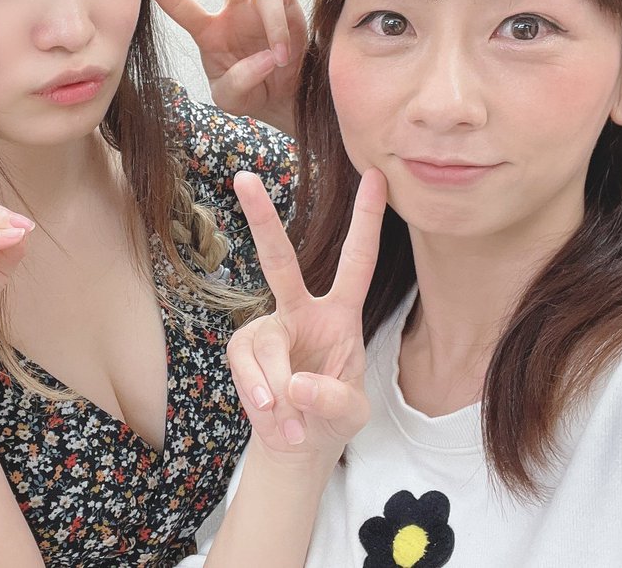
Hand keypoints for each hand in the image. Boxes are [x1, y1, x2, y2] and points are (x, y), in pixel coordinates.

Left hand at [135, 0, 306, 133]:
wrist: (286, 106)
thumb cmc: (251, 96)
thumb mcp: (230, 99)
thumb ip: (239, 81)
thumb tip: (266, 56)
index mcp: (209, 30)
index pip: (179, 3)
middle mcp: (237, 10)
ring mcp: (267, 10)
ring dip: (273, 23)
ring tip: (278, 58)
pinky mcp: (295, 15)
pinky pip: (292, 5)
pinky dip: (288, 30)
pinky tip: (286, 56)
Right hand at [227, 168, 386, 465]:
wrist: (297, 444)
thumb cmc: (331, 415)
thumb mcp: (351, 413)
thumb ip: (333, 400)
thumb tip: (296, 384)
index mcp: (341, 313)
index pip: (358, 261)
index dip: (368, 220)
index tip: (377, 176)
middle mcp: (301, 311)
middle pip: (279, 261)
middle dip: (262, 219)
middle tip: (245, 177)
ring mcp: (269, 328)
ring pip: (266, 345)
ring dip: (279, 391)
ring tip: (292, 421)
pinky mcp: (244, 349)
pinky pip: (247, 367)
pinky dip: (260, 395)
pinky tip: (274, 415)